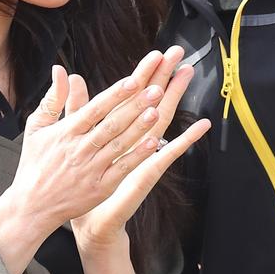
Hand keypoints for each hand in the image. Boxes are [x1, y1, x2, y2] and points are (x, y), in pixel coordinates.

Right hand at [0, 49, 177, 273]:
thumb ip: (53, 98)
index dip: (114, 95)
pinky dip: (137, 156)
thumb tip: (60, 70)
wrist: (31, 207)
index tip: (133, 80)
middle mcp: (80, 149)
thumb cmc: (34, 164)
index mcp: (66, 132)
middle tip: (156, 89)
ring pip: (120, 145)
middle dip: (135, 106)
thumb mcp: (37, 128)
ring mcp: (91, 169)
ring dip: (140, 128)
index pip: (94, 109)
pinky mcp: (100, 188)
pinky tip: (153, 143)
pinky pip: (122, 169)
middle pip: (112, 124)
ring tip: (157, 110)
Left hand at [70, 46, 210, 253]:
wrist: (89, 221)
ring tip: (189, 76)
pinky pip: (169, 154)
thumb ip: (76, 107)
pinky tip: (200, 126)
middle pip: (153, 101)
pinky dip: (185, 140)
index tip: (156, 52)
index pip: (133, 94)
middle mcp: (135, 138)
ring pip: (163, 119)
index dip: (144, 73)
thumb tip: (74, 77)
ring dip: (177, 98)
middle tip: (180, 54)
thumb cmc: (84, 182)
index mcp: (118, 128)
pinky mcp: (148, 172)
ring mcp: (145, 154)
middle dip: (165, 76)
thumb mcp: (75, 137)